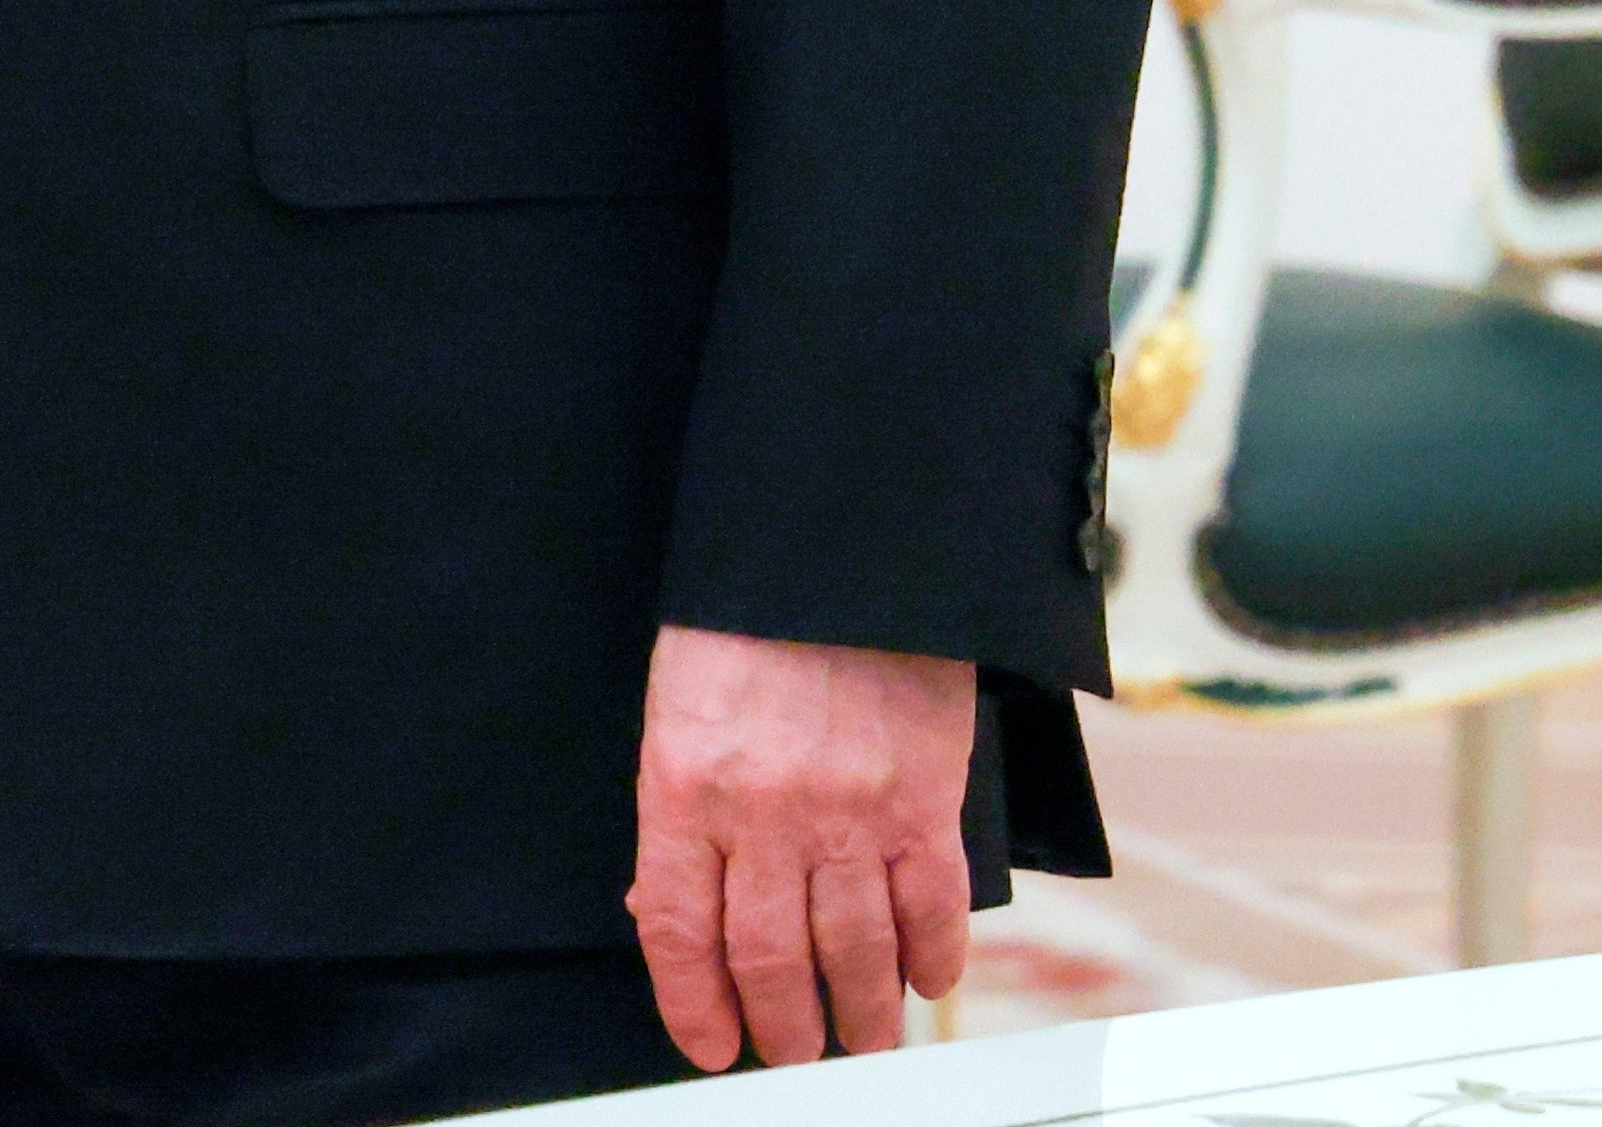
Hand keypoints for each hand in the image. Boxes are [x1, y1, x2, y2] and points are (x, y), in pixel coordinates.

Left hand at [626, 626, 975, 1070]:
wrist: (838, 549)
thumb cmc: (746, 620)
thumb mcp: (678, 709)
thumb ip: (679, 812)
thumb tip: (667, 910)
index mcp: (685, 787)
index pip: (679, 931)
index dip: (693, 1005)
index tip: (709, 1045)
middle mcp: (764, 815)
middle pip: (770, 959)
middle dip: (782, 1026)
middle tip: (792, 1052)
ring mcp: (849, 813)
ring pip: (855, 952)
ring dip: (862, 1013)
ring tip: (863, 1039)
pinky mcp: (924, 799)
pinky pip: (933, 908)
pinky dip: (934, 959)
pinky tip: (927, 982)